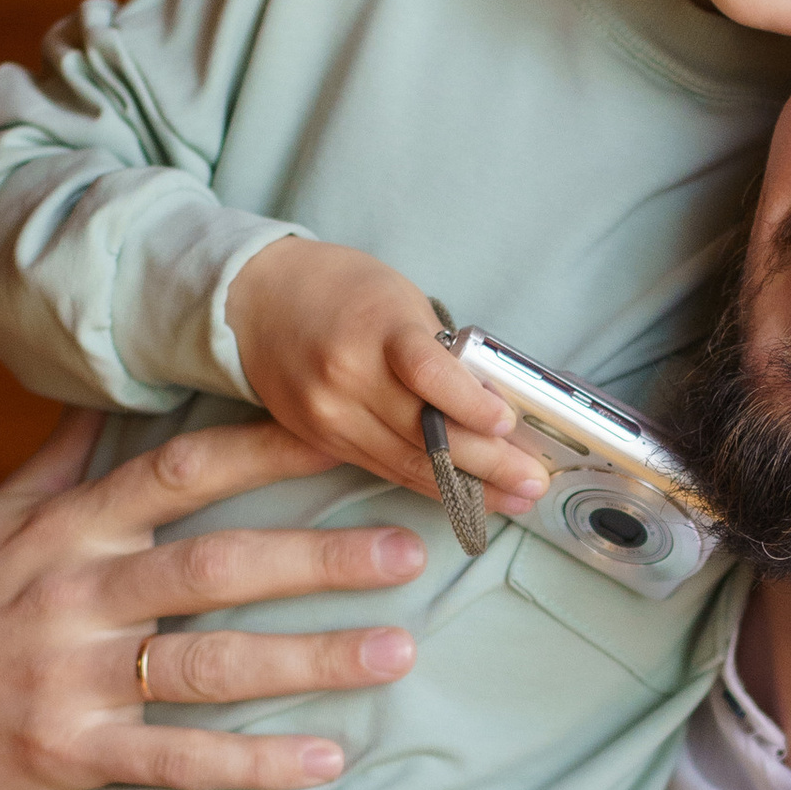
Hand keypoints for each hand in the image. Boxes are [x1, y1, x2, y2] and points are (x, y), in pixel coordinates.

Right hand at [0, 412, 429, 789]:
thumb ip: (61, 457)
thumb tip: (105, 383)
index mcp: (64, 530)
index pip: (178, 472)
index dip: (266, 446)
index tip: (346, 430)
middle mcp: (74, 597)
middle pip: (215, 567)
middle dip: (318, 556)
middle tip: (412, 547)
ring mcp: (72, 679)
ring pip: (210, 664)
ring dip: (311, 658)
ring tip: (399, 649)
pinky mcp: (69, 754)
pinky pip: (177, 759)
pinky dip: (254, 762)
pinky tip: (327, 757)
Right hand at [226, 241, 551, 515]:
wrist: (256, 301)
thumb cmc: (342, 291)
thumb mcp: (398, 298)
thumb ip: (440, 350)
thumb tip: (496, 403)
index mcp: (374, 328)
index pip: (426, 371)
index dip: (470, 403)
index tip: (507, 422)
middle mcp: (347, 377)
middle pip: (425, 432)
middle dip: (488, 464)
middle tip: (533, 481)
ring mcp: (330, 415)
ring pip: (409, 463)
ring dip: (470, 488)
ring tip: (515, 498)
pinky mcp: (321, 440)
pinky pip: (386, 470)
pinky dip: (431, 485)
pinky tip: (467, 498)